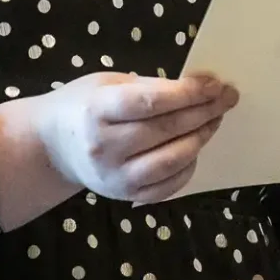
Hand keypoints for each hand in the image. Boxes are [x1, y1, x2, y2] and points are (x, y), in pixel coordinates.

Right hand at [33, 71, 239, 201]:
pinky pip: (168, 186)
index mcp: (98, 110)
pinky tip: (194, 148)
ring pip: (173, 160)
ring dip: (201, 137)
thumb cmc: (83, 105)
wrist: (52, 146)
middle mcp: (105, 147)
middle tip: (228, 97)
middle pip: (167, 130)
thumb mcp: (106, 83)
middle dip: (204, 111)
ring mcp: (115, 177)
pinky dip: (188, 166)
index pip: (151, 102)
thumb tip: (198, 89)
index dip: (188, 93)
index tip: (215, 83)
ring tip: (214, 120)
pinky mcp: (125, 196)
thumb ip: (148, 87)